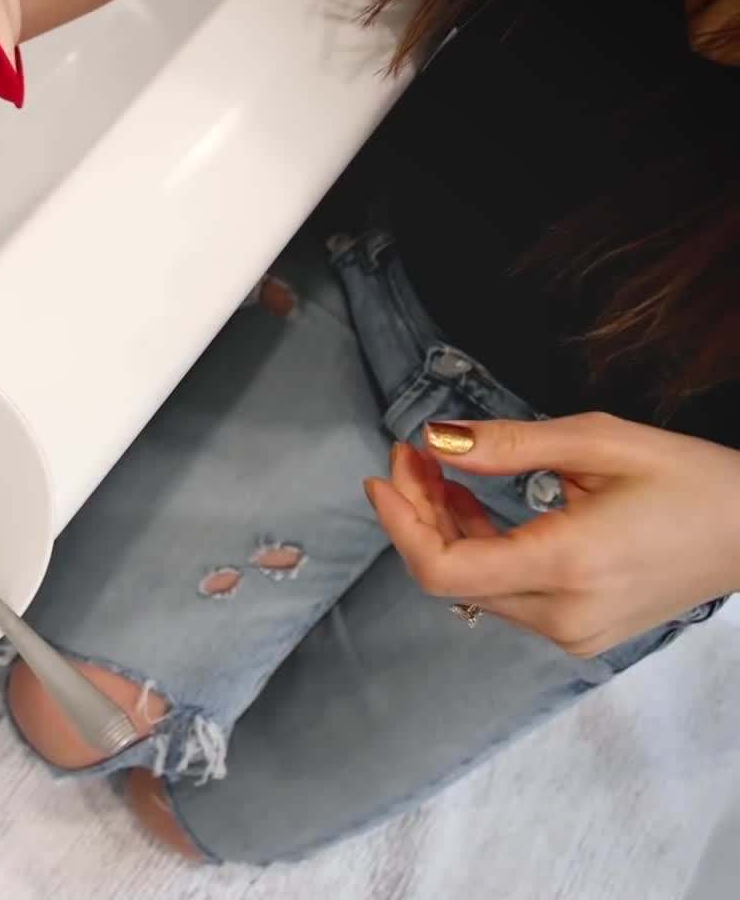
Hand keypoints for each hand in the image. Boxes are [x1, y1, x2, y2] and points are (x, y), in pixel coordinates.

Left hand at [365, 413, 739, 655]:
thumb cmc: (692, 480)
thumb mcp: (600, 442)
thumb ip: (508, 445)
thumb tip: (434, 441)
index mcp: (569, 567)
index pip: (443, 569)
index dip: (398, 524)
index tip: (383, 475)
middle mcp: (564, 615)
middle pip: (450, 576)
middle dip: (417, 513)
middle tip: (412, 456)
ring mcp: (573, 633)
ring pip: (474, 587)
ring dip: (444, 530)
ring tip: (439, 472)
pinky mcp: (580, 634)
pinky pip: (504, 594)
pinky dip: (478, 550)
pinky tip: (473, 505)